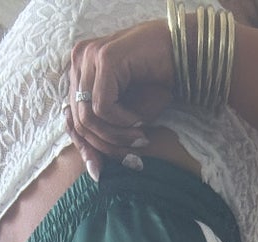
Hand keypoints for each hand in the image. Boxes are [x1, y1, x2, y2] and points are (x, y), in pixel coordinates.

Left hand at [65, 22, 176, 179]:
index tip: (99, 172)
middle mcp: (80, 59)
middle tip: (130, 159)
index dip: (85, 148)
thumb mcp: (127, 114)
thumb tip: (92, 169)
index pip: (73, 117)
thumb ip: (105, 132)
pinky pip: (103, 106)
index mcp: (81, 69)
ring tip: (140, 139)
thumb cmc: (158, 82)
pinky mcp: (105, 58)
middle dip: (104, 146)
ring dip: (115, 136)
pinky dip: (121, 121)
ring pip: (88, 116)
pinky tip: (139, 121)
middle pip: (79, 120)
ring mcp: (90, 55)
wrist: (185, 53)